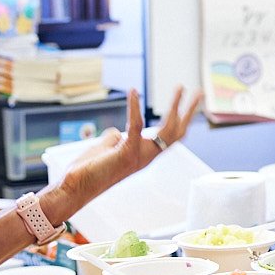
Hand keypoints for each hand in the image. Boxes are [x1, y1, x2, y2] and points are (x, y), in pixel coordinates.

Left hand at [63, 86, 202, 200]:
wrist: (74, 187)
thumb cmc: (87, 170)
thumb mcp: (106, 148)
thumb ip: (115, 138)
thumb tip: (118, 131)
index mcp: (144, 155)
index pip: (170, 136)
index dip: (181, 119)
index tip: (189, 102)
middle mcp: (147, 156)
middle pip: (177, 132)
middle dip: (189, 111)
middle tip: (200, 92)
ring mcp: (139, 156)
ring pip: (166, 130)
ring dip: (175, 106)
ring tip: (180, 87)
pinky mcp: (126, 153)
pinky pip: (135, 126)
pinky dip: (135, 107)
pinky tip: (134, 91)